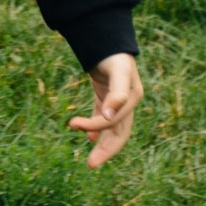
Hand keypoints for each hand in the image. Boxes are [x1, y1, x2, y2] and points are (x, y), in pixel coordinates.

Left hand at [68, 53, 141, 167]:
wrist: (108, 39)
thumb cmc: (115, 55)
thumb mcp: (119, 72)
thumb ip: (117, 94)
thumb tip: (109, 116)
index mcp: (133, 99)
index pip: (114, 122)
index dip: (94, 126)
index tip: (72, 124)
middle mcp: (127, 104)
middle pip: (119, 133)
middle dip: (106, 151)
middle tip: (90, 165)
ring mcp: (118, 102)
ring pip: (111, 129)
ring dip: (101, 143)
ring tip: (90, 159)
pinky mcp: (107, 97)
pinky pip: (103, 118)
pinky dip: (96, 129)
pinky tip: (89, 139)